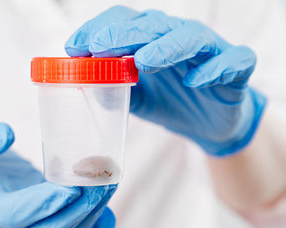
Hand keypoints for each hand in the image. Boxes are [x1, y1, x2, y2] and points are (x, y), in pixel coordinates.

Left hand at [65, 5, 265, 155]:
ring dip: (165, 47)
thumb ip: (113, 89)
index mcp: (151, 39)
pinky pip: (232, 62)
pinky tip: (195, 82)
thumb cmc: (170, 101)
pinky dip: (215, 69)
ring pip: (191, 37)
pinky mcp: (235, 69)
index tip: (73, 48)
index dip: (98, 30)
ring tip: (143, 62)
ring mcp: (209, 51)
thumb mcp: (136, 97)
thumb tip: (88, 84)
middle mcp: (178, 37)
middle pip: (153, 24)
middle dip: (124, 34)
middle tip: (99, 47)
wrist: (208, 124)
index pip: (123, 22)